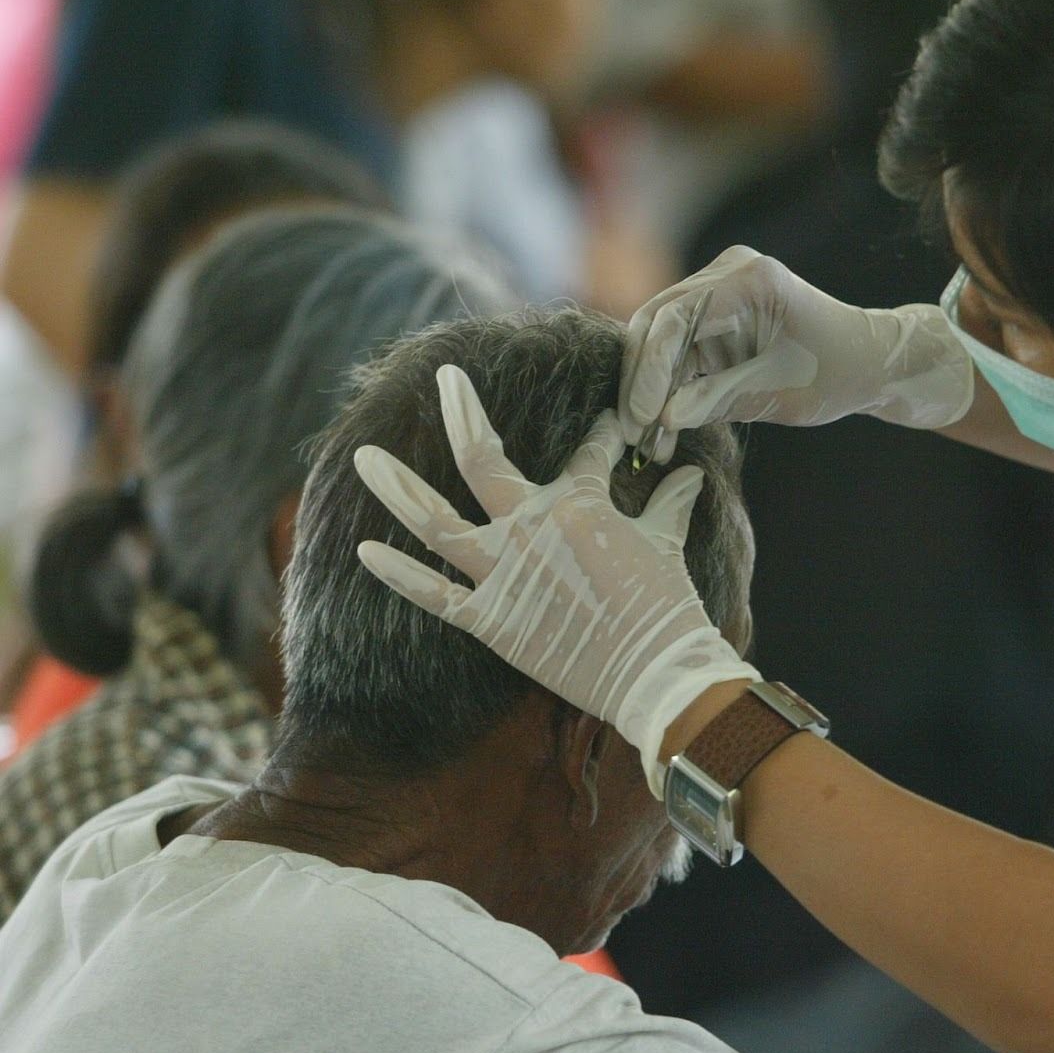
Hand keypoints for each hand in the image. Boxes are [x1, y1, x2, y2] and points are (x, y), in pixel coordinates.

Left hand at [353, 365, 758, 794]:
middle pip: (481, 456)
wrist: (657, 674)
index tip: (606, 426)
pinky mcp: (490, 620)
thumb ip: (671, 502)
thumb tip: (690, 473)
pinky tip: (363, 549)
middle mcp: (530, 525)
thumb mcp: (668, 543)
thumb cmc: (668, 607)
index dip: (600, 433)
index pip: (586, 450)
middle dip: (460, 411)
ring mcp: (504, 572)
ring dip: (395, 485)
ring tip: (363, 456)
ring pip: (434, 519)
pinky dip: (395, 572)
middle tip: (443, 378)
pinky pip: (431, 593)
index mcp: (579, 501)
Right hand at [620, 245, 973, 462]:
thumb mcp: (781, 392)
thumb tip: (663, 419)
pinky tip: (660, 433)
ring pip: (657, 341)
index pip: (677, 318)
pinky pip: (675, 354)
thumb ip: (720, 400)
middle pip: (656, 324)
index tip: (641, 417)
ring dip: (649, 392)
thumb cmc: (839, 372)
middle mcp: (726, 275)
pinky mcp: (711, 320)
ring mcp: (715, 293)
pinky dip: (666, 392)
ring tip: (645, 444)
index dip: (650, 370)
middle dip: (639, 381)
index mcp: (749, 280)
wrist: (868, 362)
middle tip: (630, 435)